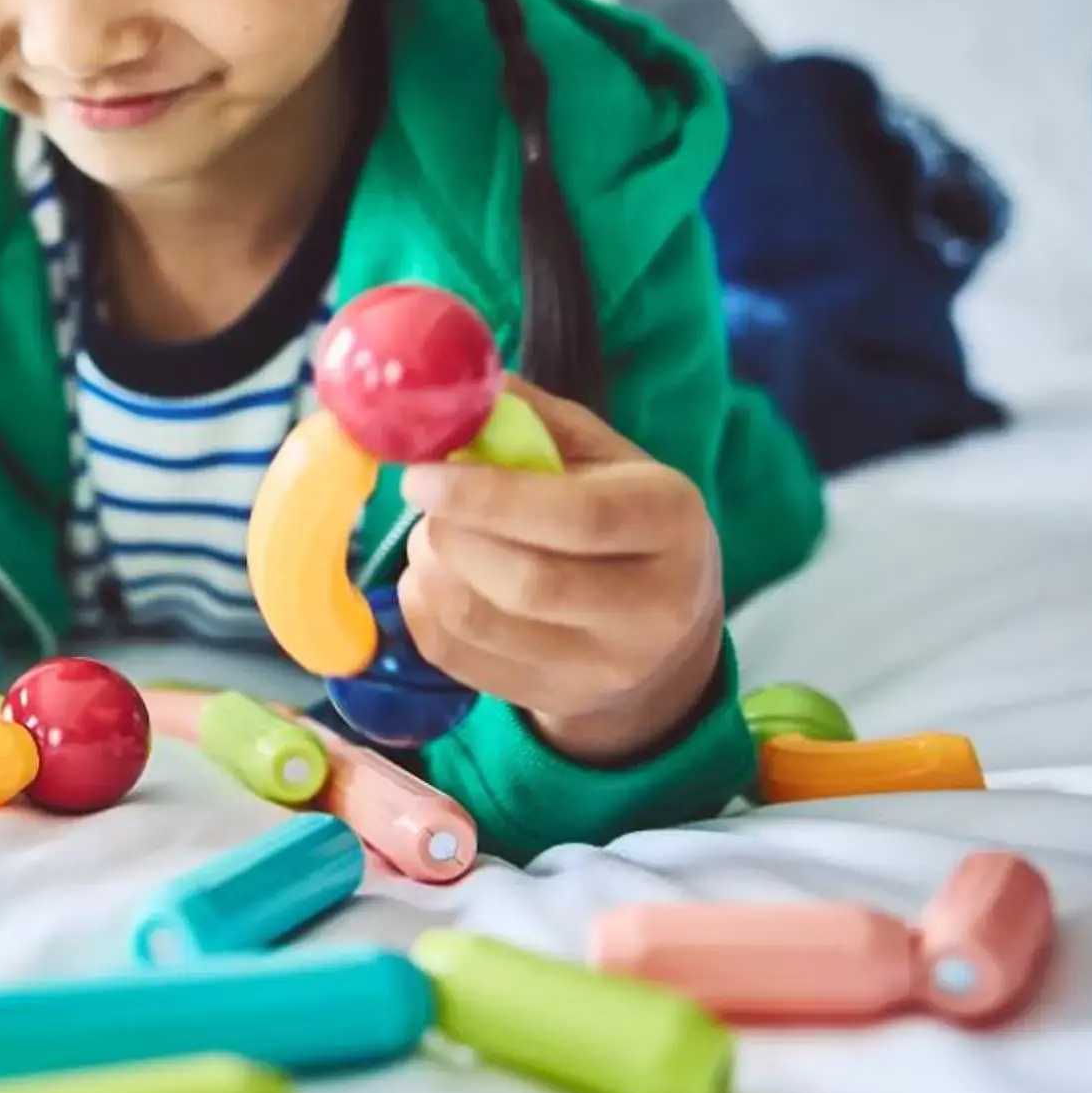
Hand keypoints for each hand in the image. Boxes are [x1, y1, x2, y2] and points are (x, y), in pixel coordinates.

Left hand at [395, 377, 724, 764]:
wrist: (660, 628)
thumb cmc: (619, 518)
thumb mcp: (600, 455)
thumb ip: (530, 420)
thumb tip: (452, 394)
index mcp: (672, 521)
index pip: (578, 517)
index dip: (487, 496)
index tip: (419, 475)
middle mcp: (655, 607)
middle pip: (528, 582)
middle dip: (452, 534)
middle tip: (426, 502)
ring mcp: (607, 667)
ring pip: (483, 623)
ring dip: (430, 569)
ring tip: (432, 535)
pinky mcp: (558, 698)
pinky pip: (458, 658)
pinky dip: (422, 609)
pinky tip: (432, 576)